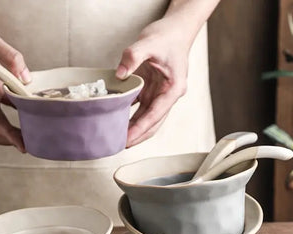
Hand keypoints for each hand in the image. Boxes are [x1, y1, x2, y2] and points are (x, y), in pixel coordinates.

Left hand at [116, 19, 189, 147]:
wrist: (175, 30)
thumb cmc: (167, 36)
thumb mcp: (149, 42)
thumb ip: (133, 56)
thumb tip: (119, 74)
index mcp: (173, 89)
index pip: (155, 115)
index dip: (140, 129)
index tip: (127, 139)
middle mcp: (168, 96)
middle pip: (152, 123)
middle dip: (137, 136)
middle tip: (119, 145)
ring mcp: (160, 95)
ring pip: (146, 119)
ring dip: (133, 129)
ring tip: (117, 138)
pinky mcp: (151, 92)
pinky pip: (140, 109)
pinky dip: (130, 116)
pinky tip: (117, 121)